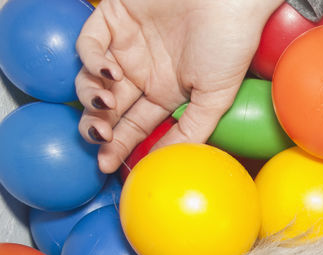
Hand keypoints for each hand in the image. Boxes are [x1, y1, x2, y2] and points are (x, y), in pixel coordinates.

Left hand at [75, 0, 280, 172]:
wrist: (229, 0)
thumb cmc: (230, 46)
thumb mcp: (215, 100)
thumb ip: (190, 132)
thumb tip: (166, 163)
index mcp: (166, 92)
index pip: (134, 125)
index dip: (118, 145)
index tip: (106, 164)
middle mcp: (142, 70)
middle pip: (106, 106)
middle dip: (97, 125)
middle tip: (100, 137)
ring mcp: (126, 44)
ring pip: (89, 78)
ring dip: (90, 96)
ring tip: (105, 102)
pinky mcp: (114, 17)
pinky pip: (87, 44)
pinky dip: (89, 60)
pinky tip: (107, 71)